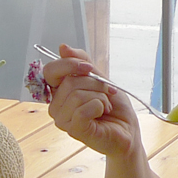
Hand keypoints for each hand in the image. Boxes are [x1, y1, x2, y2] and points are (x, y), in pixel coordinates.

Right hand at [42, 44, 140, 158]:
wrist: (127, 130)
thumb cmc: (114, 108)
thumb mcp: (100, 78)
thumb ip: (81, 62)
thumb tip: (62, 48)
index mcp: (59, 92)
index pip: (50, 71)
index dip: (69, 64)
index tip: (88, 67)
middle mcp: (56, 107)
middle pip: (69, 81)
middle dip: (95, 83)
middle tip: (107, 93)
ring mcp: (63, 120)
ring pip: (77, 95)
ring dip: (100, 97)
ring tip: (106, 107)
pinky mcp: (74, 130)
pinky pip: (83, 109)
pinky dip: (100, 107)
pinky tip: (103, 114)